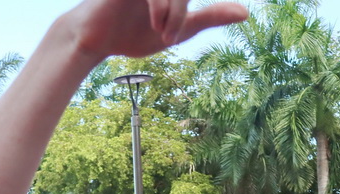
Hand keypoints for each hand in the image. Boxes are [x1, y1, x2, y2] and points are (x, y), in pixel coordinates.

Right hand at [63, 0, 247, 60]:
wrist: (93, 41)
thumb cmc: (132, 34)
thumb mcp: (179, 29)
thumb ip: (211, 17)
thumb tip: (246, 12)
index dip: (195, 10)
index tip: (177, 26)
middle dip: (183, 14)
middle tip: (172, 37)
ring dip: (175, 14)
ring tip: (164, 35)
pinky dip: (161, 7)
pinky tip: (157, 25)